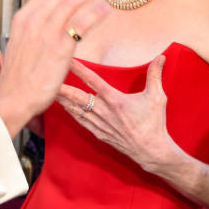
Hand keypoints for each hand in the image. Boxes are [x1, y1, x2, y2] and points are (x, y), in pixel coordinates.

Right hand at [0, 0, 109, 136]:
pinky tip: (106, 9)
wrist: (12, 97)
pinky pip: (82, 23)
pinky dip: (96, 12)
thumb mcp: (21, 44)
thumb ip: (34, 30)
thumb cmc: (18, 77)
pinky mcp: (60, 48)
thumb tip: (50, 23)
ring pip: (72, 2)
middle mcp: (34, 21)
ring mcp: (47, 33)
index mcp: (23, 18)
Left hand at [56, 55, 186, 175]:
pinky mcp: (99, 134)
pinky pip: (81, 121)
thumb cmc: (154, 124)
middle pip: (78, 97)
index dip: (79, 69)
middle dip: (62, 88)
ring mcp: (100, 124)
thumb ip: (155, 75)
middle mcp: (104, 112)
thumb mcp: (157, 97)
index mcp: (115, 100)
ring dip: (63, 100)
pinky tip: (64, 107)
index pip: (93, 80)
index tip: (68, 60)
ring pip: (76, 110)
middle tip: (47, 78)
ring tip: (49, 91)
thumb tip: (161, 56)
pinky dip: (71, 113)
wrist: (152, 152)